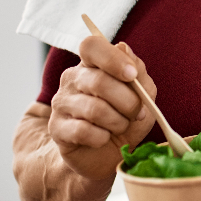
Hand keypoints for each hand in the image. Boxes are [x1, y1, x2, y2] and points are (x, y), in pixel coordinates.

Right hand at [48, 36, 157, 181]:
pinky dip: (102, 137)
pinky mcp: (56, 128)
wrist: (109, 155)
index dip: (113, 59)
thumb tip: (123, 47)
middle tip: (137, 114)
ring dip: (118, 122)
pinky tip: (103, 138)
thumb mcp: (144, 94)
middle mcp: (72, 78)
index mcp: (92, 64)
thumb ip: (138, 71)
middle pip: (98, 81)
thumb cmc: (126, 119)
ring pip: (94, 109)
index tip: (132, 75)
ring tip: (120, 127)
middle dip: (128, 102)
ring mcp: (61, 102)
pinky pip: (84, 131)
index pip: (91, 46)